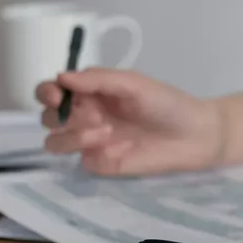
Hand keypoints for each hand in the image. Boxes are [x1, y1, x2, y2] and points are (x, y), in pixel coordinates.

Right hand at [36, 68, 223, 175]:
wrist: (196, 135)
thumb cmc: (168, 104)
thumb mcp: (133, 83)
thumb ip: (98, 79)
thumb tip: (62, 77)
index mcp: (90, 93)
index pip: (51, 91)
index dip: (46, 92)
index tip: (57, 95)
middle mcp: (85, 117)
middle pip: (47, 117)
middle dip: (60, 115)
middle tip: (94, 114)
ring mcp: (92, 143)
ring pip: (55, 142)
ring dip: (72, 136)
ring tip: (106, 130)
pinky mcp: (103, 165)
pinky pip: (85, 161)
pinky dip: (98, 153)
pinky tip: (123, 149)